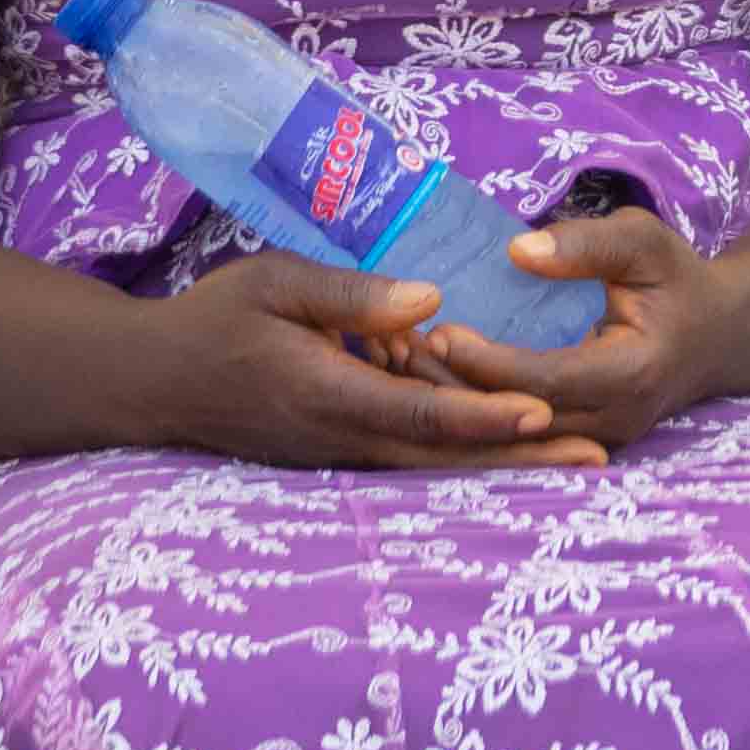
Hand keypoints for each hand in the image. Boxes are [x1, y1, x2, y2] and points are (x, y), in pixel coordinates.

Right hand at [151, 253, 601, 472]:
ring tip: (578, 456)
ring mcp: (341, 453)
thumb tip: (431, 302)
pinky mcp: (340, 452)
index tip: (543, 409)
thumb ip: (353, 295)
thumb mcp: (276, 284)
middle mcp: (341, 438)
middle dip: (521, 458)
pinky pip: (411, 457)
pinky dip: (464, 455)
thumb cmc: (214, 320)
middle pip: (444, 456)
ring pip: (434, 464)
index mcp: (328, 394)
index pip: (421, 413)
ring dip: (503, 463)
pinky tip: (517, 444)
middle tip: (595, 458)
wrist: (155, 382)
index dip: (484, 415)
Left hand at [412, 206, 714, 456]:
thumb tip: (517, 250)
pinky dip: (475, 409)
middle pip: (517, 418)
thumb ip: (586, 243)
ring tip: (405, 364)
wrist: (719, 335)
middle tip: (398, 351)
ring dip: (455, 404)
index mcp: (633, 373)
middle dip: (453, 388)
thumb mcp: (645, 242)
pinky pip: (519, 434)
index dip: (487, 362)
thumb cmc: (676, 281)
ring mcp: (599, 440)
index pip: (544, 380)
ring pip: (511, 436)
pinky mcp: (582, 444)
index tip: (438, 331)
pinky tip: (436, 380)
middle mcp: (615, 420)